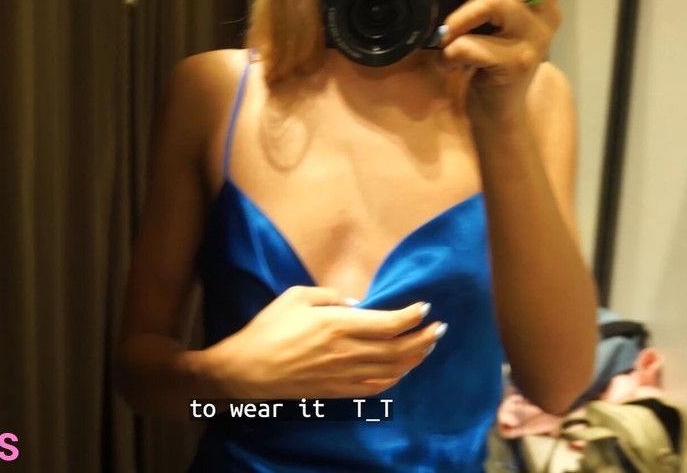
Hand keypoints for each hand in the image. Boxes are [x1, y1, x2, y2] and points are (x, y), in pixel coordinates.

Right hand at [204, 286, 444, 399]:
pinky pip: (375, 389)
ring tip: (427, 348)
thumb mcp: (295, 297)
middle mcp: (347, 351)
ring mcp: (344, 375)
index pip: (389, 322)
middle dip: (424, 338)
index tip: (425, 307)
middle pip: (399, 348)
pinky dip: (394, 380)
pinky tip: (401, 371)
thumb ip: (329, 295)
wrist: (247, 371)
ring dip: (414, 359)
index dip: (412, 316)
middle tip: (439, 329)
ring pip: (392, 370)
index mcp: (338, 324)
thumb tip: (356, 304)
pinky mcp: (337, 391)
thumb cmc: (268, 329)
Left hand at [439, 0, 561, 123]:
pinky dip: (449, 54)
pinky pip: (471, 44)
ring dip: (457, 19)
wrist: (498, 113)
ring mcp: (535, 38)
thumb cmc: (487, 61)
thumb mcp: (489, 22)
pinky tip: (448, 65)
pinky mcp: (518, 64)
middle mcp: (546, 12)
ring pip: (494, 0)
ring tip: (446, 39)